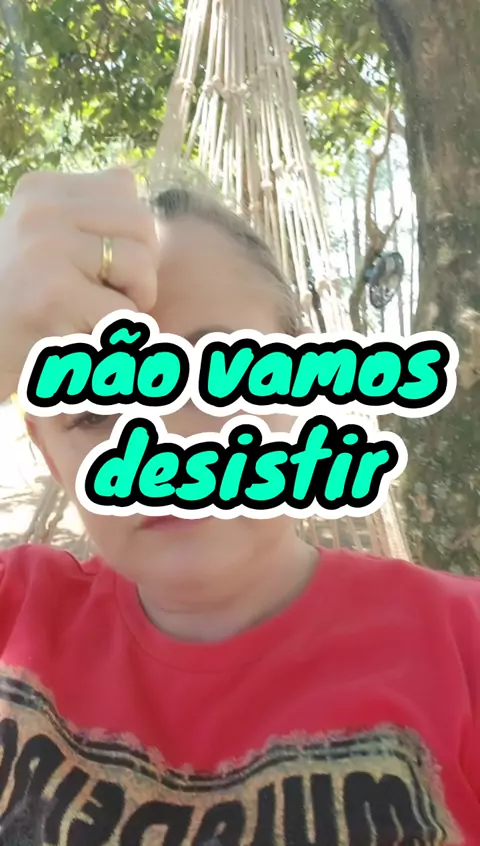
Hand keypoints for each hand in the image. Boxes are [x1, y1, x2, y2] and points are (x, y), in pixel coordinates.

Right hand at [0, 168, 158, 400]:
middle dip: (141, 268)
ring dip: (134, 301)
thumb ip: (88, 210)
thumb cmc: (25, 298)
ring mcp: (46, 251)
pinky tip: (87, 335)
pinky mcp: (55, 296)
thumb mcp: (47, 238)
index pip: (125, 191)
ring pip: (140, 265)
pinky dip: (118, 332)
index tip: (102, 266)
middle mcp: (40, 212)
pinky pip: (126, 310)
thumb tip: (129, 178)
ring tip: (98, 315)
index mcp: (41, 191)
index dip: (132, 236)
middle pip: (141, 224)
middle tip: (109, 296)